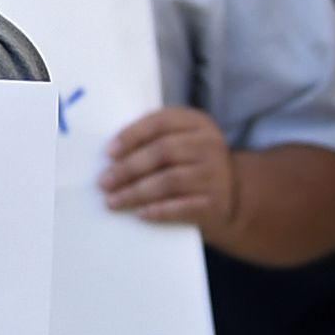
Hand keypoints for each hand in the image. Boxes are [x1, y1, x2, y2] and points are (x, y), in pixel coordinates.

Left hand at [100, 107, 237, 233]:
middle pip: (163, 151)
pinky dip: (158, 211)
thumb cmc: (190, 166)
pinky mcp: (216, 203)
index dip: (132, 135)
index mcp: (197, 123)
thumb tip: (110, 156)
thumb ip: (153, 141)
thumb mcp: (180, 143)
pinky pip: (182, 207)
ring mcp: (216, 174)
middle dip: (128, 168)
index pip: (160, 122)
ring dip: (136, 192)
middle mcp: (210, 145)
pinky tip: (139, 213)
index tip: (108, 153)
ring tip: (112, 201)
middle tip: (104, 182)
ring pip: (169, 180)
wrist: (231, 197)